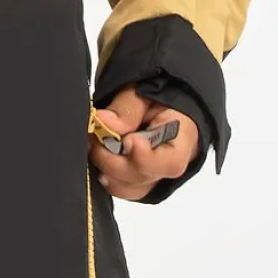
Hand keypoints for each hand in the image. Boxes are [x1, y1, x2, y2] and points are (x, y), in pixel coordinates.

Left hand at [88, 84, 199, 200]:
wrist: (161, 95)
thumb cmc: (157, 90)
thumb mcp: (142, 89)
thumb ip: (126, 108)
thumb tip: (104, 122)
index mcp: (182, 134)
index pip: (171, 161)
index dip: (145, 158)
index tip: (127, 141)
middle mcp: (172, 160)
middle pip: (145, 177)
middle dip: (114, 161)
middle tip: (95, 140)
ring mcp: (157, 173)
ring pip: (132, 188)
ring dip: (108, 171)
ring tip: (94, 146)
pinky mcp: (142, 179)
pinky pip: (125, 188)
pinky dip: (108, 177)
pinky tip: (98, 159)